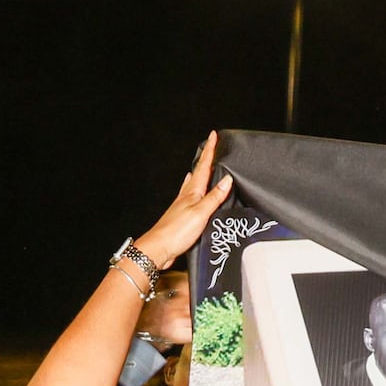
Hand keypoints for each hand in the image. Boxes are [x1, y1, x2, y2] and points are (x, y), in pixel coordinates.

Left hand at [132, 130, 231, 272]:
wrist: (158, 249)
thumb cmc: (176, 232)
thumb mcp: (200, 213)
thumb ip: (214, 197)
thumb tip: (227, 179)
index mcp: (192, 191)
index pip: (203, 166)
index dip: (209, 151)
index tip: (213, 135)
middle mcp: (186, 195)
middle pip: (197, 173)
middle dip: (205, 159)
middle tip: (211, 147)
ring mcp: (182, 206)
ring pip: (192, 184)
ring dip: (199, 174)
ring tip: (203, 166)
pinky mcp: (181, 217)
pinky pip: (190, 197)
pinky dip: (193, 190)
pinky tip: (191, 192)